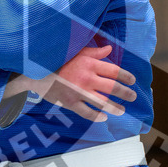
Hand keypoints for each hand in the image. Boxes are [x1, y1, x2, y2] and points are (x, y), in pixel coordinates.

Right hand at [22, 45, 136, 121]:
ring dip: (115, 108)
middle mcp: (86, 78)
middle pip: (112, 87)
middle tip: (133, 96)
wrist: (35, 72)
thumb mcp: (76, 52)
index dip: (126, 76)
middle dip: (126, 93)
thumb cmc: (57, 60)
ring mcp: (78, 92)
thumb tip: (110, 49)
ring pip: (103, 103)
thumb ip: (94, 52)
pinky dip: (97, 116)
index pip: (114, 71)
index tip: (133, 81)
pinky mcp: (70, 103)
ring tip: (122, 110)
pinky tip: (104, 117)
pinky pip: (87, 113)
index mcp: (89, 64)